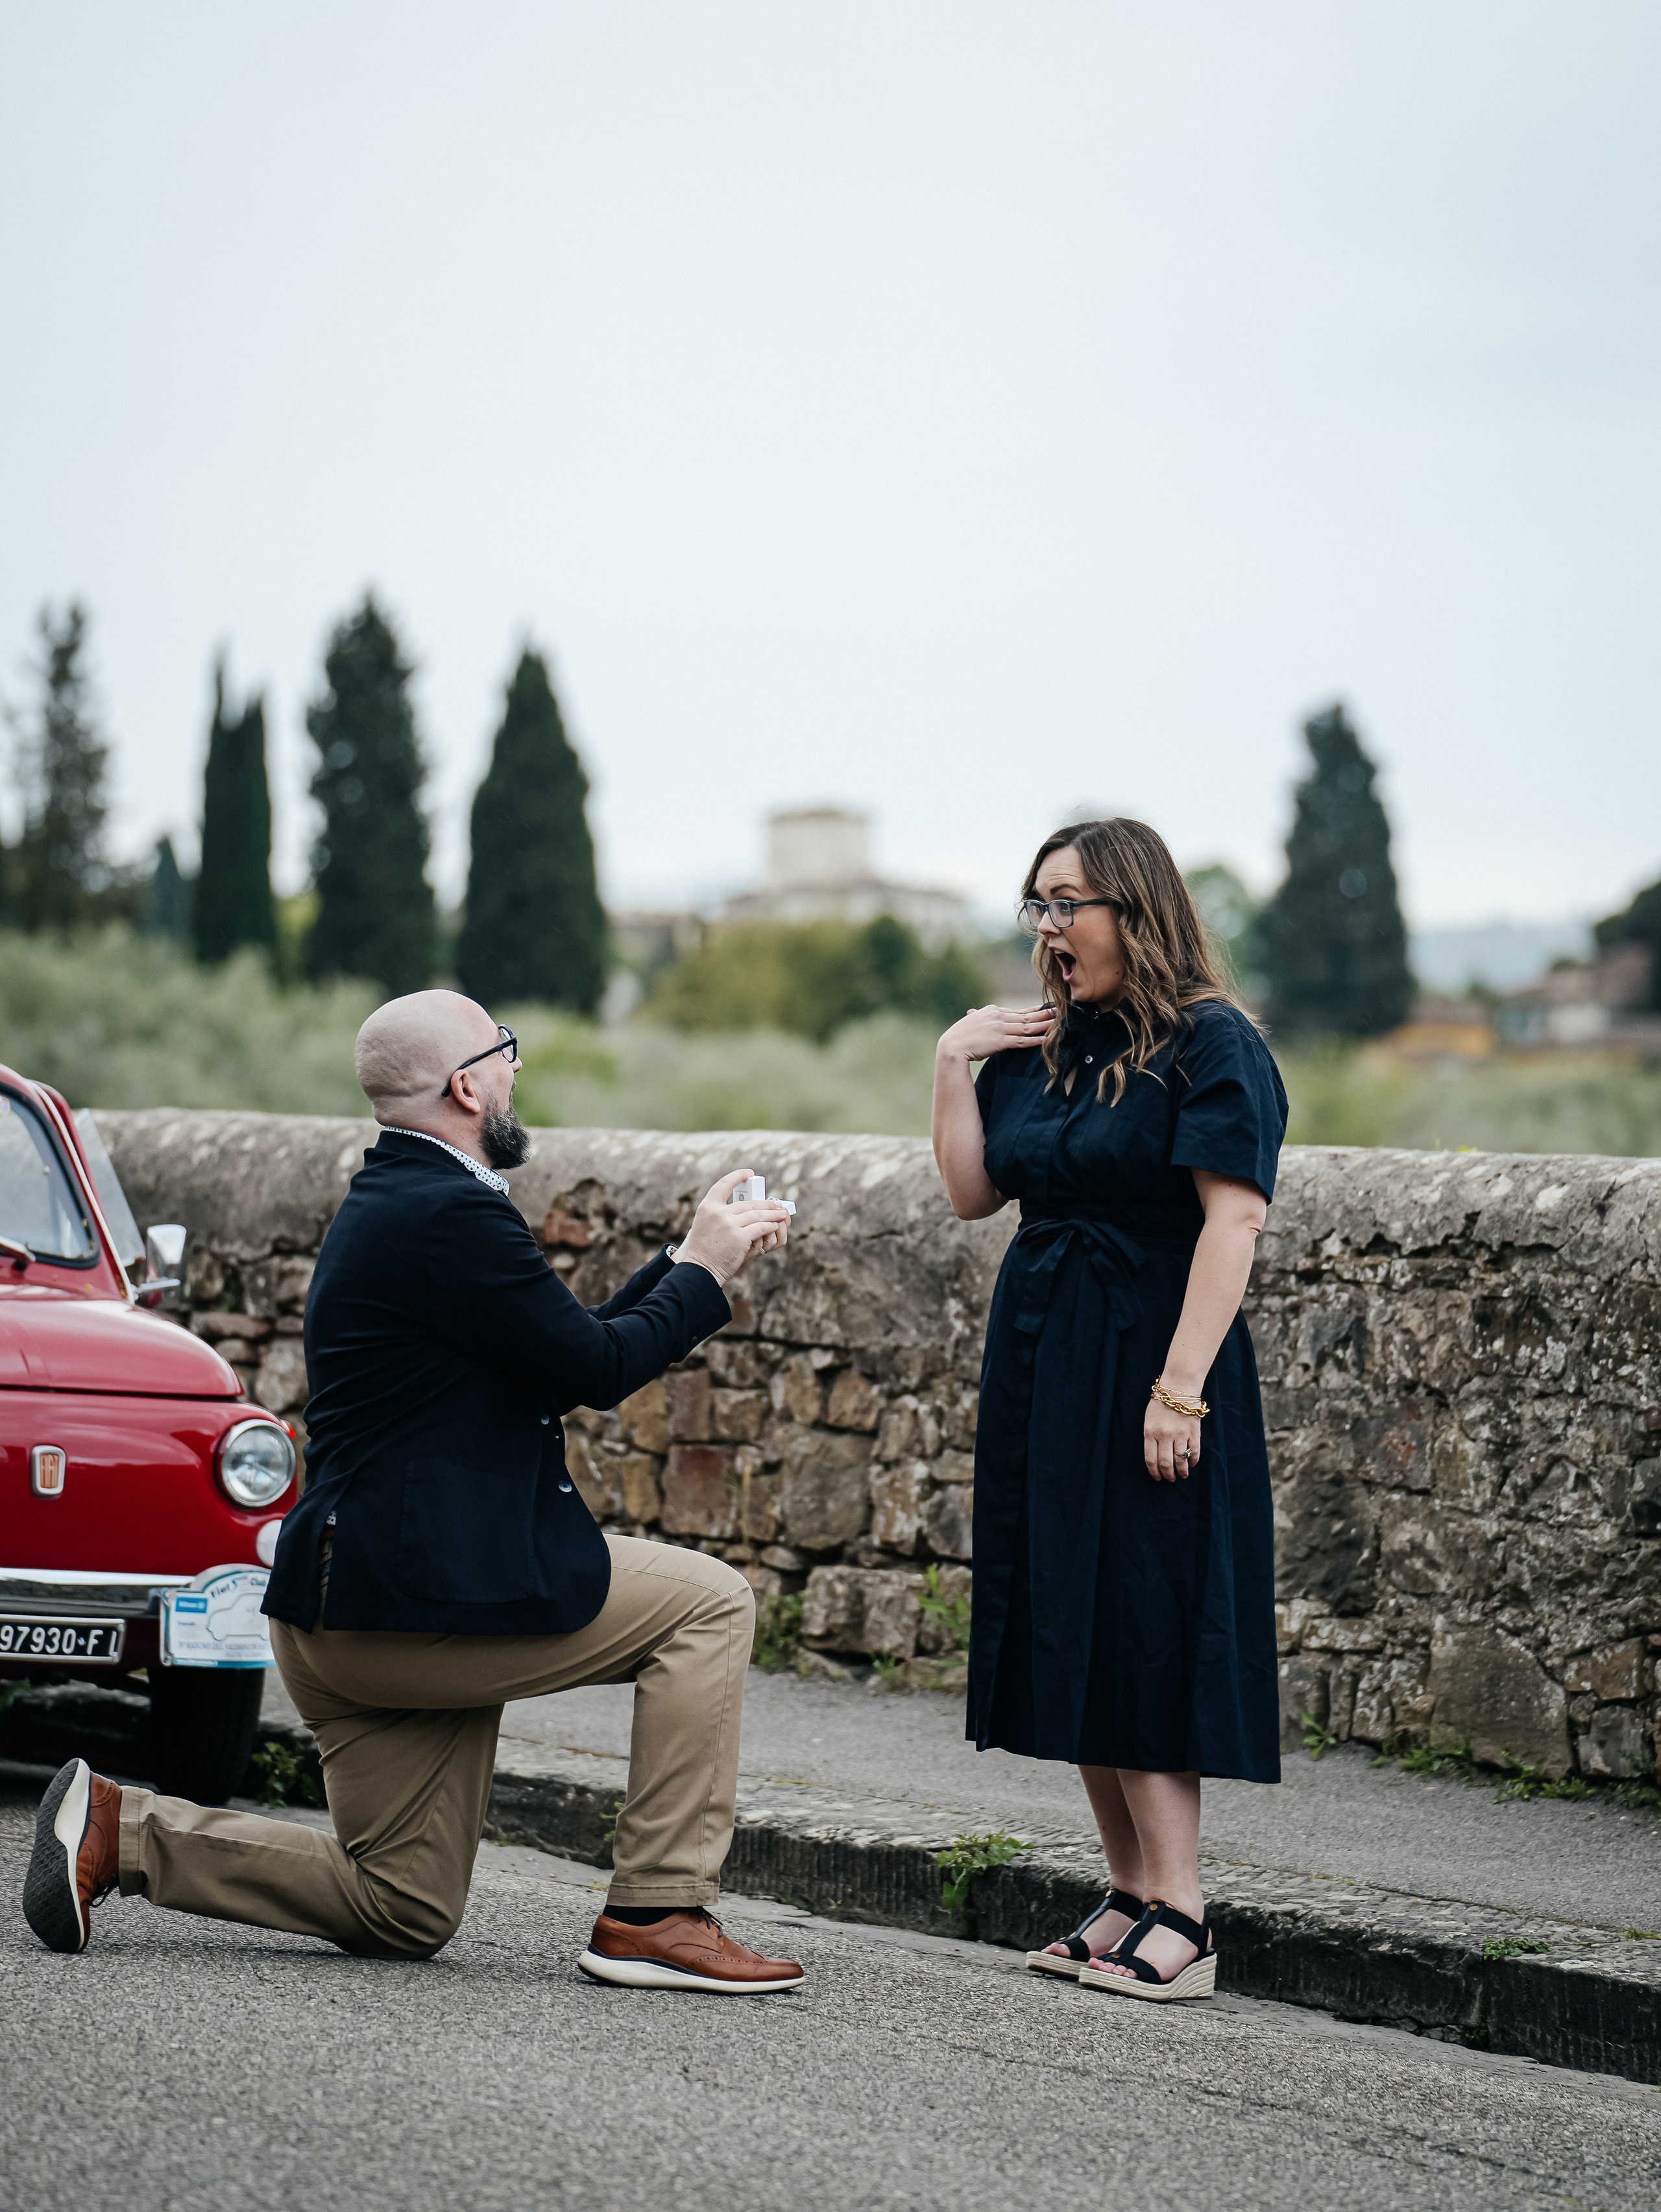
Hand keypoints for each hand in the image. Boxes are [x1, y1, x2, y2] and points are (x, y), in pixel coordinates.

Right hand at [673, 1169, 791, 1287]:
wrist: (700, 1269)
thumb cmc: (703, 1250)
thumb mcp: (705, 1225)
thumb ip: (720, 1214)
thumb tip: (747, 1209)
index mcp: (707, 1207)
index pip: (723, 1185)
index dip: (737, 1176)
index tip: (749, 1173)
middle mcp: (718, 1213)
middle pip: (748, 1203)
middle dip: (765, 1204)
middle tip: (777, 1204)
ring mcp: (729, 1224)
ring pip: (757, 1215)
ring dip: (772, 1215)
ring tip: (782, 1214)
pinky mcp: (739, 1237)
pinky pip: (760, 1228)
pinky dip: (770, 1226)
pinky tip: (775, 1226)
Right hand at [937, 1003, 1051, 1063]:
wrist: (951, 1047)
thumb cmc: (958, 1036)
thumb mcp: (971, 1022)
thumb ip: (978, 1018)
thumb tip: (974, 1013)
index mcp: (991, 1011)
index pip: (1016, 1011)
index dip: (1032, 1011)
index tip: (1044, 1009)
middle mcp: (998, 1016)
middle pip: (1025, 1016)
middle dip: (1043, 1014)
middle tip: (1058, 1012)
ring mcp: (999, 1028)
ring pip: (1027, 1027)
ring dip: (1044, 1025)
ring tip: (1057, 1024)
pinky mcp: (1000, 1041)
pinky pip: (1021, 1041)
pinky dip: (1035, 1040)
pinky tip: (1045, 1039)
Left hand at [1143, 1396, 1201, 1482]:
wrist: (1178, 1388)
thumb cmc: (1161, 1403)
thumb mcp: (1149, 1420)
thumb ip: (1151, 1438)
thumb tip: (1156, 1457)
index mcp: (1150, 1432)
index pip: (1151, 1459)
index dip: (1154, 1472)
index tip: (1157, 1478)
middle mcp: (1165, 1435)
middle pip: (1166, 1463)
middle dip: (1168, 1475)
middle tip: (1171, 1479)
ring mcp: (1180, 1434)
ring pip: (1181, 1460)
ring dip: (1182, 1471)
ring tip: (1182, 1475)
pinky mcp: (1194, 1432)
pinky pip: (1194, 1451)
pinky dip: (1194, 1460)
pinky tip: (1192, 1464)